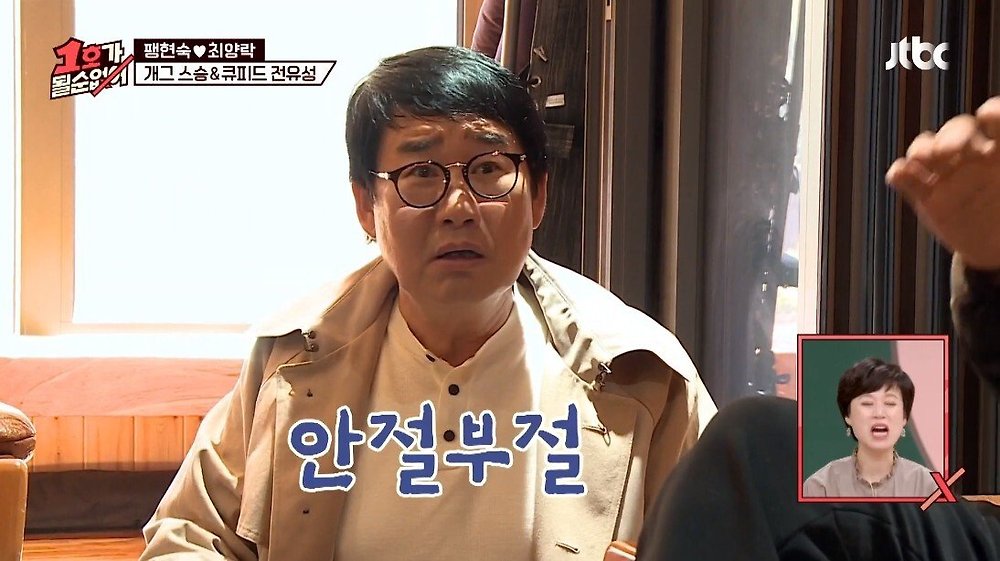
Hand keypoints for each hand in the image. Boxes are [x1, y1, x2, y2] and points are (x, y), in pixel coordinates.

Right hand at [886, 96, 999, 269]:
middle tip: (949, 153)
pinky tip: (898, 177)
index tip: (988, 116)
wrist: (992, 248)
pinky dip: (898, 173)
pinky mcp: (924, 196)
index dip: (990, 114)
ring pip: (926, 148)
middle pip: (955, 130)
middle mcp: (970, 157)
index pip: (993, 121)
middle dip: (951, 137)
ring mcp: (945, 175)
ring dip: (921, 150)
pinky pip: (905, 177)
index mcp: (998, 153)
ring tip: (921, 161)